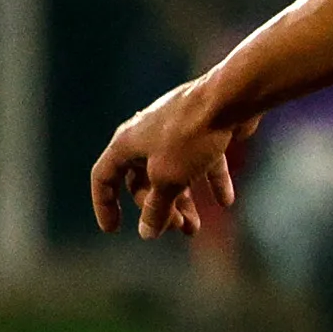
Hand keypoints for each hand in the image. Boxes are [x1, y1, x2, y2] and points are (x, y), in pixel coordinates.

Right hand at [92, 79, 255, 238]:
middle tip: (179, 228)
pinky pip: (202, 161)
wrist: (229, 98)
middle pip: (142, 180)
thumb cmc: (190, 137)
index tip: (114, 229)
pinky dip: (211, 182)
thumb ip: (157, 209)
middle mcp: (145, 136)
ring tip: (195, 228)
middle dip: (158, 209)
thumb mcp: (169, 180)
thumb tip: (147, 233)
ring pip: (173, 174)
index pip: (103, 177)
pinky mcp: (203, 131)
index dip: (104, 204)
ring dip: (183, 203)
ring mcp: (174, 132)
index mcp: (126, 144)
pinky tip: (226, 201)